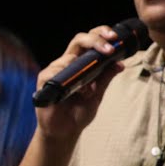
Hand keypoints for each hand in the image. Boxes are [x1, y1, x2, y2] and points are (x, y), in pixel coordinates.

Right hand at [33, 25, 125, 142]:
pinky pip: (53, 72)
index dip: (101, 34)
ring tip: (89, 89)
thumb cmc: (80, 111)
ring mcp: (55, 71)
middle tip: (109, 48)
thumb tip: (120, 64)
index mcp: (82, 63)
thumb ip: (106, 78)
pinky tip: (75, 89)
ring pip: (68, 57)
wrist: (65, 131)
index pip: (90, 40)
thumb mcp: (98, 94)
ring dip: (83, 70)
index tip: (115, 37)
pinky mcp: (44, 81)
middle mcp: (68, 63)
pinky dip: (66, 77)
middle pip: (79, 40)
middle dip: (95, 40)